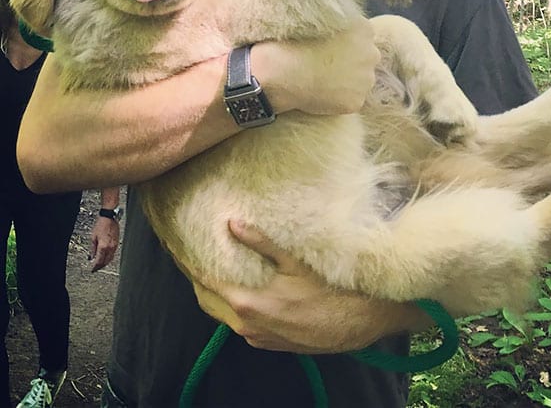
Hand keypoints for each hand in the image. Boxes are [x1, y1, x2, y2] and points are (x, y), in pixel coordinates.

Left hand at [89, 215, 119, 271]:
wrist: (109, 218)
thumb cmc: (101, 225)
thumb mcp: (93, 238)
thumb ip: (92, 249)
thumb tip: (91, 257)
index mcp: (103, 246)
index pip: (99, 261)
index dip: (95, 267)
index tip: (92, 269)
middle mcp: (110, 247)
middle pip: (106, 261)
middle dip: (100, 266)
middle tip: (96, 268)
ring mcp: (115, 245)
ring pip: (110, 258)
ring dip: (105, 262)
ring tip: (100, 264)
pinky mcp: (117, 243)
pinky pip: (113, 253)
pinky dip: (109, 257)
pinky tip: (105, 256)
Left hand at [192, 221, 430, 353]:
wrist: (360, 322)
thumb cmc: (329, 289)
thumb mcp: (295, 262)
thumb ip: (261, 243)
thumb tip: (232, 223)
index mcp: (247, 304)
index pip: (204, 282)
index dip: (186, 263)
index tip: (174, 246)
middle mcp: (246, 326)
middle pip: (207, 301)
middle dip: (196, 278)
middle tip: (191, 253)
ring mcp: (257, 338)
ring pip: (223, 314)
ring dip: (215, 293)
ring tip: (214, 267)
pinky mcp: (269, 343)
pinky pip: (240, 323)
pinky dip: (232, 305)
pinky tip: (242, 289)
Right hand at [253, 17, 380, 115]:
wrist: (285, 70)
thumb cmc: (296, 41)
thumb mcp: (320, 19)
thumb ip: (338, 24)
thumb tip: (338, 30)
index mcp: (364, 30)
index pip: (362, 39)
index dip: (344, 46)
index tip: (329, 50)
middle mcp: (372, 54)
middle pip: (365, 60)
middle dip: (351, 64)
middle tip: (326, 67)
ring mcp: (366, 80)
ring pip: (360, 82)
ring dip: (347, 83)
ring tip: (323, 83)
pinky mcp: (356, 102)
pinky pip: (350, 101)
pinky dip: (339, 101)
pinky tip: (321, 96)